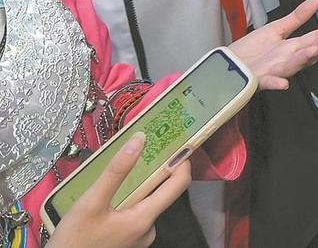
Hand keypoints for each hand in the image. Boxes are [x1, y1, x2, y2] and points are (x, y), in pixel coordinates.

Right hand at [46, 134, 193, 247]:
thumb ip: (116, 172)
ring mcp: (138, 240)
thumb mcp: (91, 202)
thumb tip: (139, 140)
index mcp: (145, 219)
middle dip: (152, 175)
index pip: (178, 185)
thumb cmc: (74, 240)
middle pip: (160, 195)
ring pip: (144, 206)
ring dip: (135, 192)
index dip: (182, 163)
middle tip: (140, 156)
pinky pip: (133, 218)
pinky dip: (126, 206)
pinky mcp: (127, 244)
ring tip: (116, 182)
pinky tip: (108, 204)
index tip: (178, 145)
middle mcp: (148, 231)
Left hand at [228, 0, 317, 89]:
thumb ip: (298, 17)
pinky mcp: (258, 79)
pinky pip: (268, 83)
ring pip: (293, 66)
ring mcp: (274, 70)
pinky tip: (284, 84)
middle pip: (309, 51)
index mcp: (294, 47)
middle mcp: (288, 59)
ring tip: (315, 48)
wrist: (227, 66)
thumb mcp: (276, 29)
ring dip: (304, 59)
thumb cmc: (252, 50)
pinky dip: (276, 83)